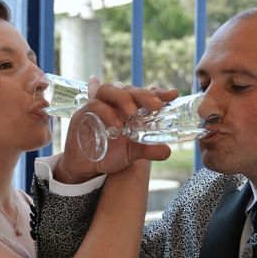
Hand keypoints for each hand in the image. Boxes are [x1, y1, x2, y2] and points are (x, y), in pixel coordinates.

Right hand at [54, 79, 177, 183]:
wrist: (87, 168)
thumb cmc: (109, 154)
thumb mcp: (132, 153)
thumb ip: (148, 149)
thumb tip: (168, 151)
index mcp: (128, 109)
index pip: (144, 95)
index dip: (159, 93)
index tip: (173, 94)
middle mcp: (114, 104)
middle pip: (128, 89)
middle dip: (143, 94)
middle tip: (156, 105)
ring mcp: (98, 106)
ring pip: (109, 90)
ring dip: (123, 98)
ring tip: (133, 112)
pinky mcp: (83, 114)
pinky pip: (94, 105)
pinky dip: (106, 112)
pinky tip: (116, 124)